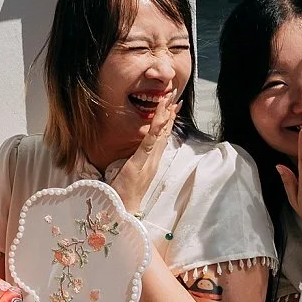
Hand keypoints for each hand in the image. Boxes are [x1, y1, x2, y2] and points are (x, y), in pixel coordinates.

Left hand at [111, 92, 176, 213]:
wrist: (125, 206)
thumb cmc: (127, 190)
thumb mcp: (134, 171)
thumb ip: (140, 160)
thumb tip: (141, 151)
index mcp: (154, 159)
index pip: (164, 136)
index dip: (169, 120)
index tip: (174, 106)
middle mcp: (155, 158)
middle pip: (165, 132)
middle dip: (170, 113)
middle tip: (175, 96)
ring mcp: (149, 159)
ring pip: (160, 134)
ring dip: (165, 116)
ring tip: (169, 100)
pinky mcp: (141, 161)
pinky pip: (150, 143)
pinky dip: (156, 129)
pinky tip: (160, 119)